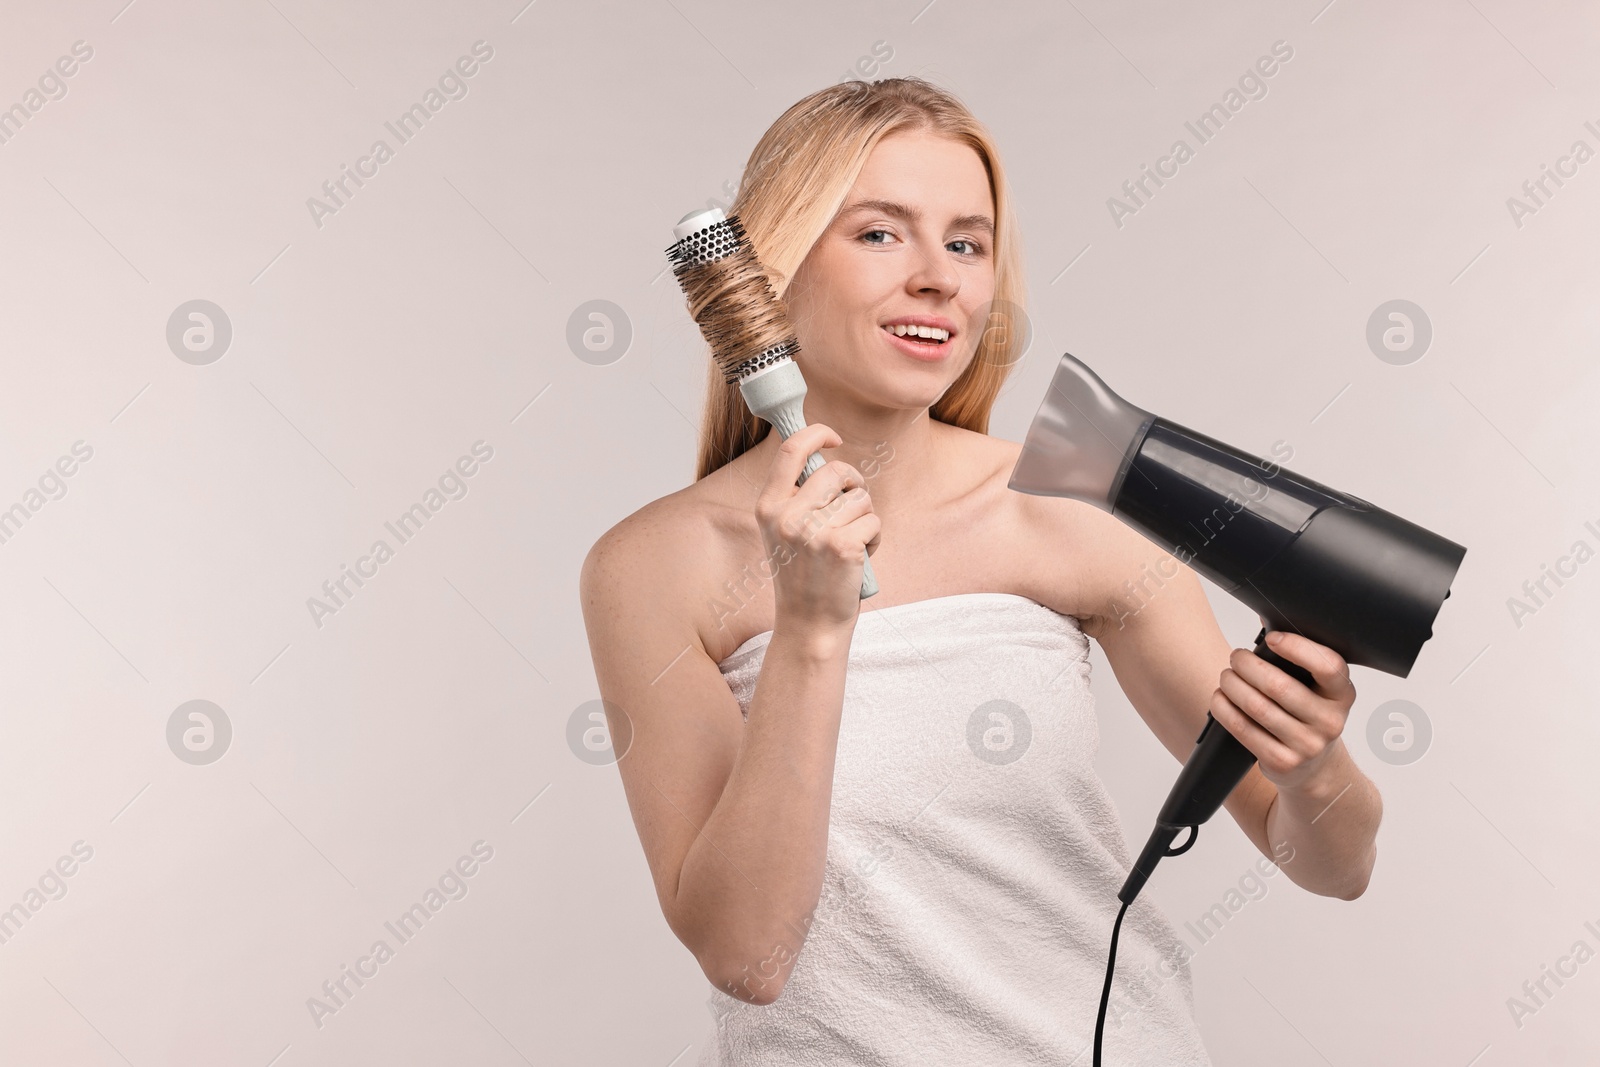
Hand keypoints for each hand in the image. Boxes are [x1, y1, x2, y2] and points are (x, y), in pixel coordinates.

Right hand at [755, 423, 880, 639]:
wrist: (809, 625)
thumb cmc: (803, 576)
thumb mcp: (784, 532)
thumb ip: (798, 497)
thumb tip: (830, 459)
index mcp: (768, 507)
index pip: (791, 449)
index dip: (817, 433)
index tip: (834, 438)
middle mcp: (786, 516)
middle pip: (838, 471)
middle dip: (856, 485)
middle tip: (854, 507)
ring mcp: (813, 531)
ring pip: (861, 498)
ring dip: (865, 518)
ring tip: (851, 544)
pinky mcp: (841, 546)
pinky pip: (873, 521)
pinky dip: (875, 537)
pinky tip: (860, 558)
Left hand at [1209, 631, 1356, 794]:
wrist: (1314, 768)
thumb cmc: (1307, 714)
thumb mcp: (1316, 688)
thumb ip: (1300, 658)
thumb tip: (1265, 616)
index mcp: (1342, 694)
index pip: (1328, 666)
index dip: (1296, 648)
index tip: (1271, 638)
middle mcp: (1330, 721)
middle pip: (1280, 687)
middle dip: (1248, 666)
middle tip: (1235, 657)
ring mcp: (1308, 745)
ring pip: (1258, 708)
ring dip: (1233, 686)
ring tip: (1226, 676)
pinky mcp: (1284, 762)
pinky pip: (1244, 731)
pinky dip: (1225, 710)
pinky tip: (1219, 699)